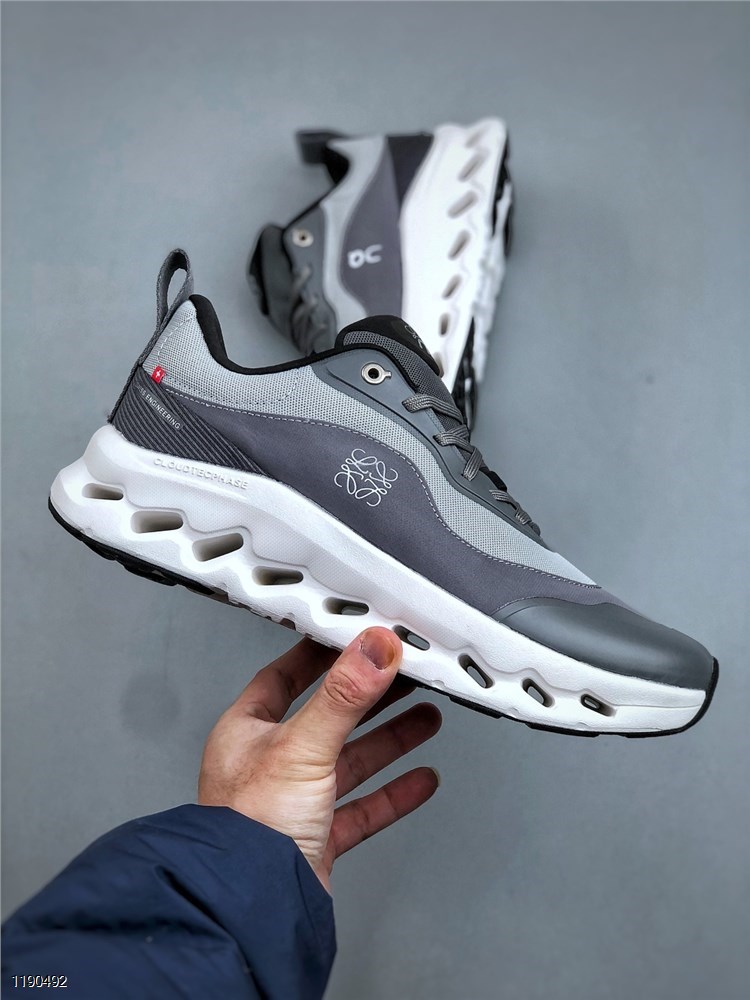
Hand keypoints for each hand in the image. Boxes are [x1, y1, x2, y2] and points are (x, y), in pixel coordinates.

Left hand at [198, 627, 441, 891]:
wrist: (252, 908)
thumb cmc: (248, 830)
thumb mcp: (302, 746)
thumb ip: (343, 697)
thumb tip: (373, 649)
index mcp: (247, 733)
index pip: (285, 678)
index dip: (319, 656)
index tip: (353, 639)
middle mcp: (268, 765)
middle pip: (328, 717)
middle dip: (370, 697)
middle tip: (405, 675)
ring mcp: (293, 804)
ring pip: (350, 762)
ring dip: (390, 740)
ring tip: (425, 718)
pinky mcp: (316, 840)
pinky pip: (362, 809)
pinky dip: (394, 793)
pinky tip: (420, 781)